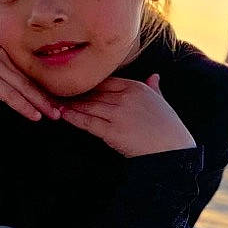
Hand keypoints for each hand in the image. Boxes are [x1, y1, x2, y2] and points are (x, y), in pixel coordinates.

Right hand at [0, 32, 61, 122]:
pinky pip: (9, 95)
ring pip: (24, 88)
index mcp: (2, 51)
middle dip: (48, 95)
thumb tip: (1, 82)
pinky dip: (23, 106)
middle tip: (64, 109)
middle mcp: (2, 56)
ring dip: (41, 103)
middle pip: (30, 79)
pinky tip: (34, 116)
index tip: (56, 97)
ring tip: (55, 116)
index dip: (42, 85)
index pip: (27, 71)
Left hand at [59, 74, 195, 156]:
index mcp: (136, 87)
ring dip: (70, 104)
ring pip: (88, 106)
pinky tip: (62, 114)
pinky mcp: (113, 131)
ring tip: (53, 102)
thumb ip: (155, 88)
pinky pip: (88, 122)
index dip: (89, 85)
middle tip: (54, 92)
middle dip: (74, 94)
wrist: (173, 151)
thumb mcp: (162, 102)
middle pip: (93, 93)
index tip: (75, 86)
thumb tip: (154, 76)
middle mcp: (126, 97)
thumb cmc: (169, 128)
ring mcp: (119, 114)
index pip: (105, 81)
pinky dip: (73, 118)